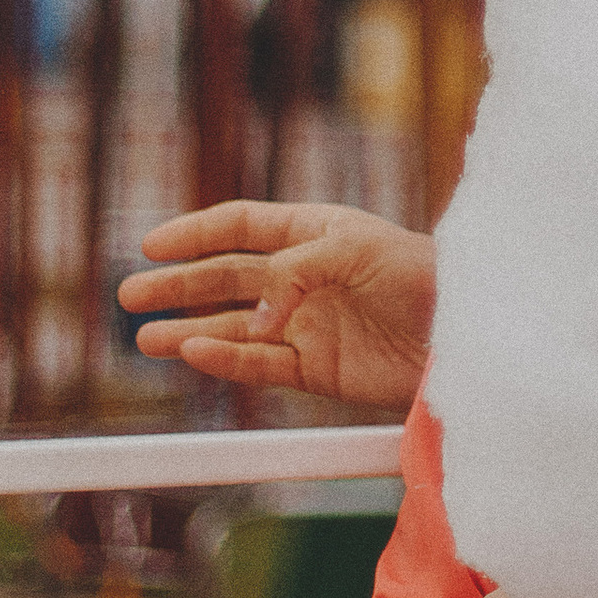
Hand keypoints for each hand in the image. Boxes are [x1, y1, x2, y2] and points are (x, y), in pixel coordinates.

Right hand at [118, 202, 434, 418]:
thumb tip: (252, 319)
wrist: (465, 333)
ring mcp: (306, 325)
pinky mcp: (317, 369)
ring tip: (146, 339)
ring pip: (233, 327)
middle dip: (179, 285)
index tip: (151, 244)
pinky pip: (260, 365)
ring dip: (188, 329)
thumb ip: (295, 274)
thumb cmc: (422, 275)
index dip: (196, 234)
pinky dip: (227, 360)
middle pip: (226, 279)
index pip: (241, 227)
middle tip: (132, 295)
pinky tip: (195, 353)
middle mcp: (303, 279)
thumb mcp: (356, 251)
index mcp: (313, 233)